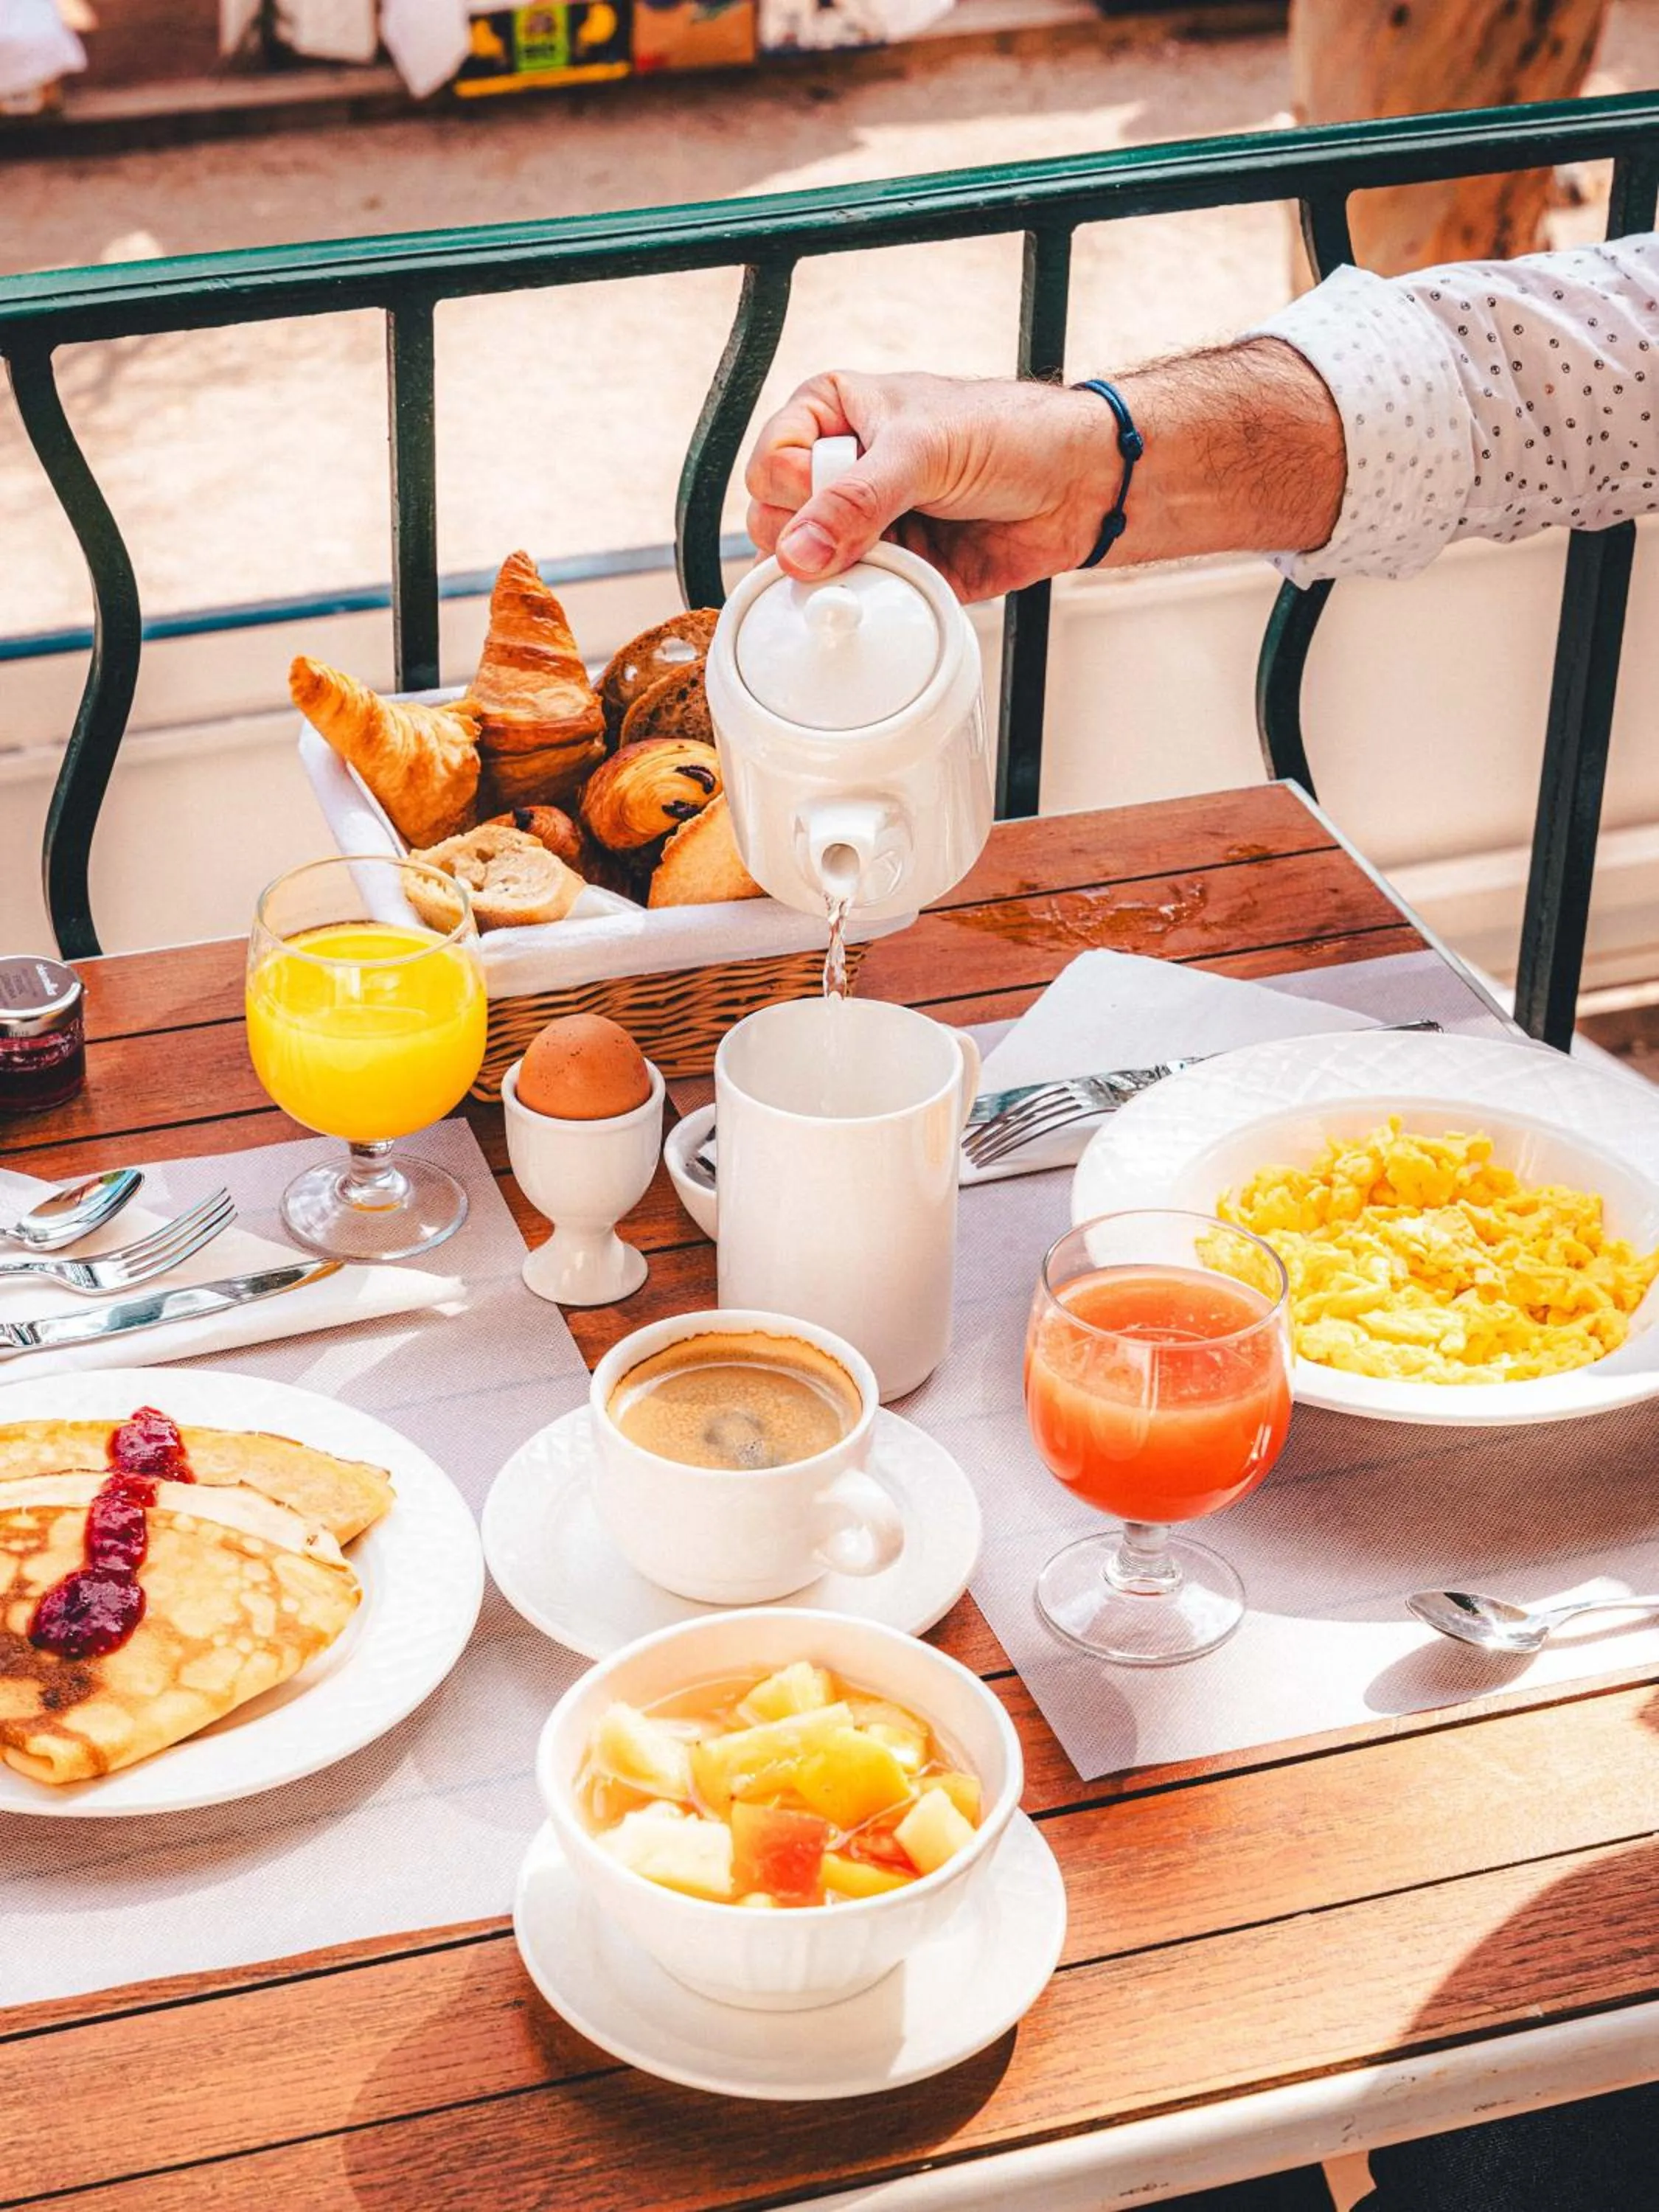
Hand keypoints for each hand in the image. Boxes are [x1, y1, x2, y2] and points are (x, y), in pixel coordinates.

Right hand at [744, 371, 1117, 602]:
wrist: (1077, 484)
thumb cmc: (1008, 433)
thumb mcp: (923, 451)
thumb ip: (856, 501)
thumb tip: (797, 553)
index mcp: (832, 414)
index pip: (769, 464)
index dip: (797, 488)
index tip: (836, 489)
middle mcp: (839, 470)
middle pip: (775, 523)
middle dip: (814, 536)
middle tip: (866, 529)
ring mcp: (863, 525)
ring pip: (809, 570)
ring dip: (845, 573)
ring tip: (893, 552)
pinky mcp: (892, 570)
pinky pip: (856, 600)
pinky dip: (873, 600)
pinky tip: (903, 581)